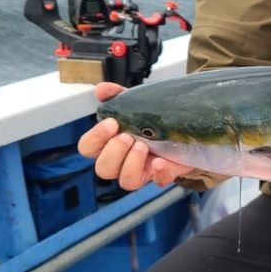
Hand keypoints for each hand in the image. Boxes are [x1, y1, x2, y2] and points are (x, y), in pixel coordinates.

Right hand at [77, 82, 194, 190]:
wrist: (182, 129)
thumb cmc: (150, 121)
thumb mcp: (134, 104)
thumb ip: (116, 96)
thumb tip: (101, 89)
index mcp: (109, 144)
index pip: (88, 147)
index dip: (95, 138)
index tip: (111, 123)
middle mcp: (121, 162)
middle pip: (103, 169)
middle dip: (114, 152)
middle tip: (127, 136)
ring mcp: (142, 171)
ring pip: (126, 181)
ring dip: (132, 163)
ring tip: (143, 145)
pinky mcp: (163, 175)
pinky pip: (159, 182)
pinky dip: (159, 173)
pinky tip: (160, 161)